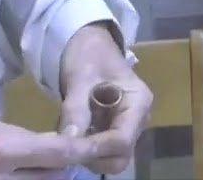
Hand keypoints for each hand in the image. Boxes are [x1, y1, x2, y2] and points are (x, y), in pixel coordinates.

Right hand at [0, 106, 96, 179]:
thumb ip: (10, 137)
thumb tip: (34, 146)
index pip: (58, 153)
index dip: (83, 149)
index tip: (97, 145)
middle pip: (52, 179)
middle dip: (61, 169)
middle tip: (61, 158)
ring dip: (38, 179)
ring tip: (34, 168)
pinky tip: (10, 176)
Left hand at [58, 23, 151, 175]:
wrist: (90, 45)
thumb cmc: (89, 55)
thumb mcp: (81, 78)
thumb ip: (76, 110)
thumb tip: (68, 142)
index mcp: (138, 103)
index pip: (122, 140)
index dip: (95, 148)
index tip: (67, 147)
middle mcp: (138, 119)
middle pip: (120, 155)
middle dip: (93, 157)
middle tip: (64, 146)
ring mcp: (126, 126)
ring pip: (111, 157)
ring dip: (87, 155)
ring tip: (63, 140)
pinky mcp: (112, 130)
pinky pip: (100, 151)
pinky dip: (83, 150)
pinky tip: (67, 137)